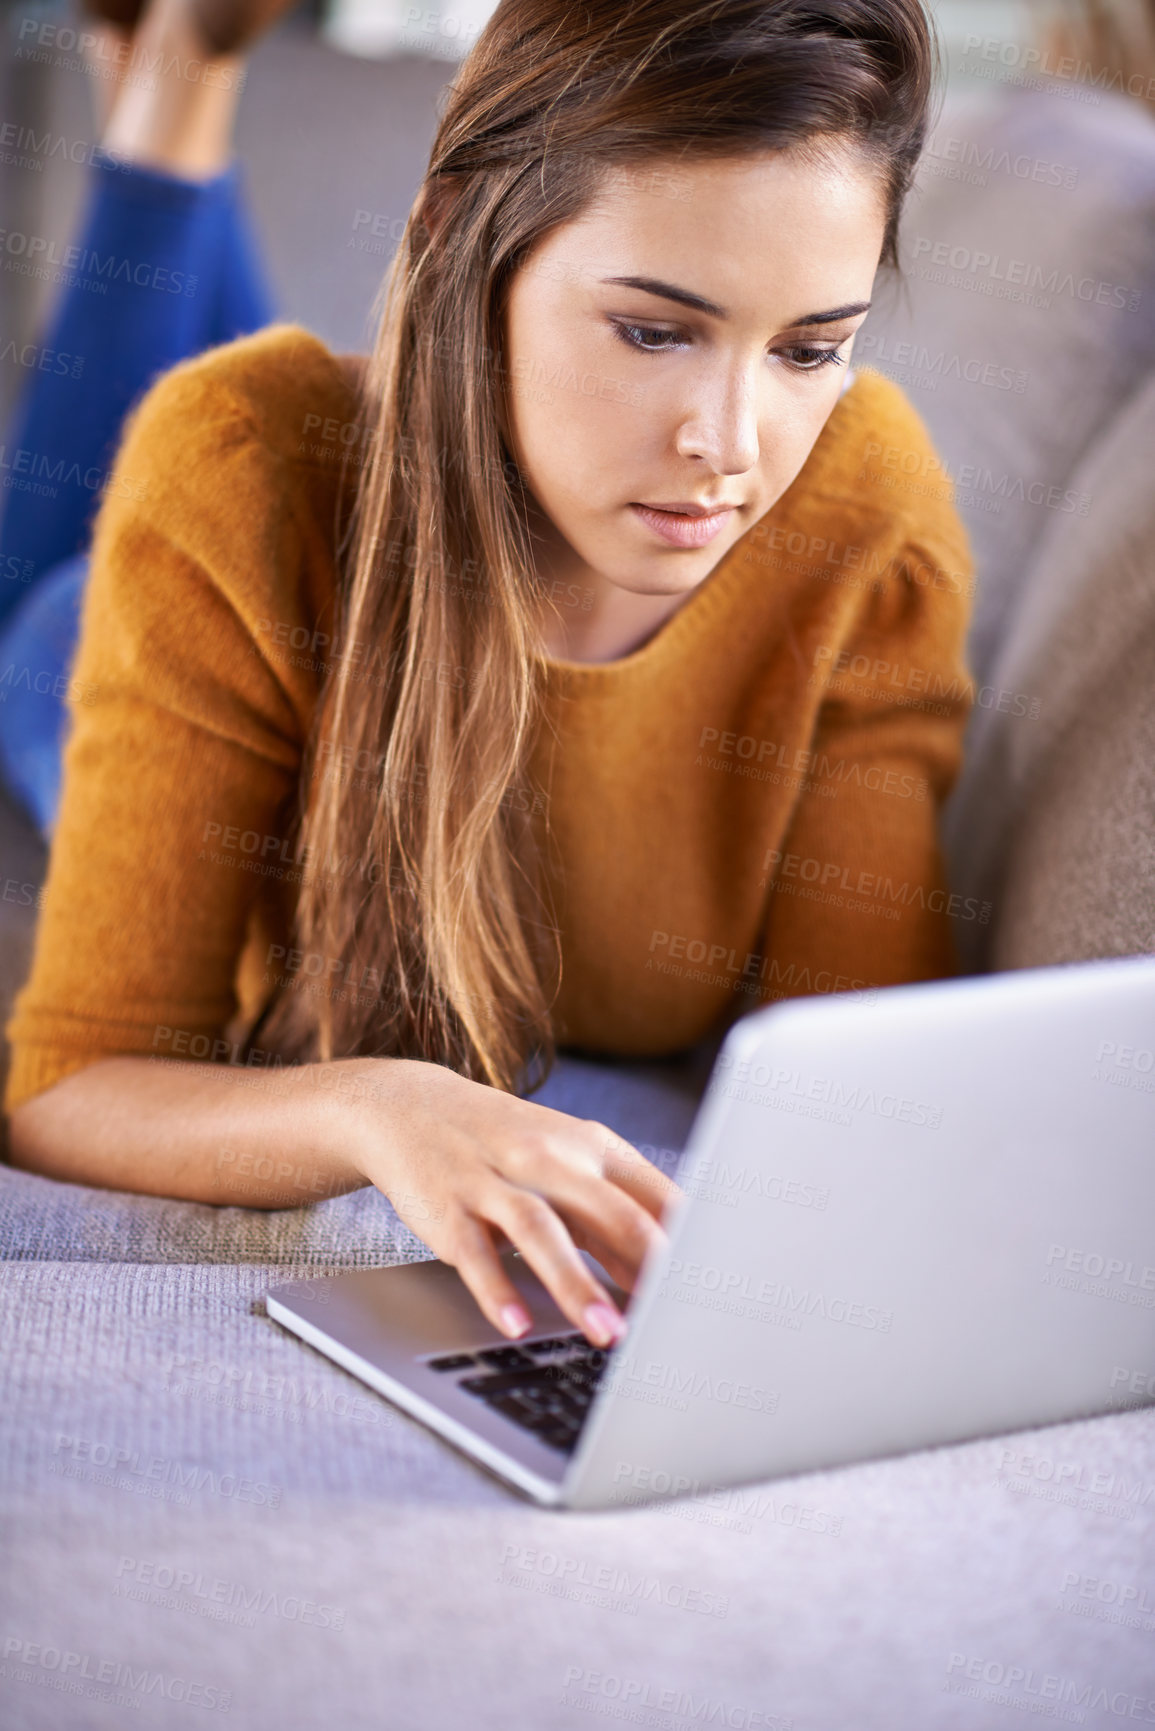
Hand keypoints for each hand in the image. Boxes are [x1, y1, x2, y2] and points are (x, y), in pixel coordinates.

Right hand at [349, 1058, 683, 1346]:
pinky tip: (517, 1326)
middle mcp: (549, 1158)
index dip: (689, 1242)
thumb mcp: (568, 1170)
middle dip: (646, 1266)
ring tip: (606, 1336)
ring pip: (543, 1232)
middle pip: (608, 1211)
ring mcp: (496, 1181)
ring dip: (577, 1286)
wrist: (412, 1107)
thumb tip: (667, 1282)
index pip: (654, 1196)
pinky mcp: (449, 1207)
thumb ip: (615, 1224)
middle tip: (676, 1318)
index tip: (714, 1290)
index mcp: (592, 1148)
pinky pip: (476, 1252)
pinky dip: (498, 1290)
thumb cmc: (508, 1147)